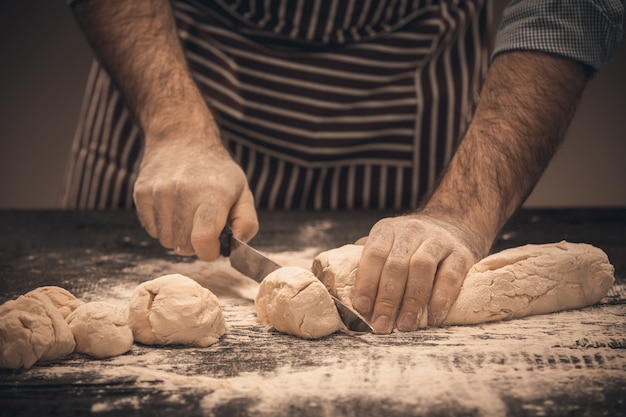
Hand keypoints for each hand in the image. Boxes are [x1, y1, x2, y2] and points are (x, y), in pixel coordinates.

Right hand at [133, 124, 257, 260]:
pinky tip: (173, 208)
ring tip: (187, 214)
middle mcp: (183, 191)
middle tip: (202, 224)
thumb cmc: (216, 172)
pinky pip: (151, 230)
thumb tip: (235, 247)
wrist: (182, 138)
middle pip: (184, 245)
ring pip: (166, 240)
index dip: (209, 251)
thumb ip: (246, 223)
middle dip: (196, 243)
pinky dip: (163, 226)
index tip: (214, 245)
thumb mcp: (243, 192)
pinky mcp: (141, 192)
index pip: (203, 239)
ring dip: (178, 235)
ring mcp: (159, 191)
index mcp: (213, 194)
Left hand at [351, 214, 487, 333]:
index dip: (366, 282)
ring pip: (421, 268)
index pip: (373, 255)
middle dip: (386, 299)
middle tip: (381, 326)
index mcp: (387, 230)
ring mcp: (438, 240)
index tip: (361, 308)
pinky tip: (433, 318)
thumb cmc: (410, 244)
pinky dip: (441, 299)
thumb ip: (368, 261)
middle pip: (396, 265)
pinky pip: (450, 276)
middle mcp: (411, 231)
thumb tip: (341, 290)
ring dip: (411, 300)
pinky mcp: (461, 254)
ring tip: (405, 325)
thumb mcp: (387, 243)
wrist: (453, 225)